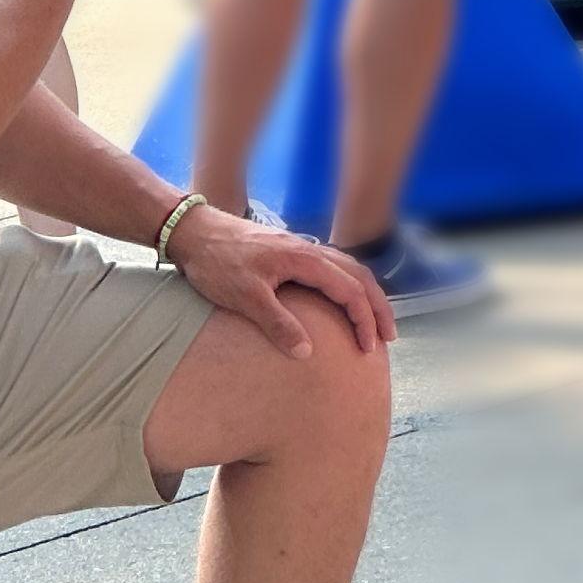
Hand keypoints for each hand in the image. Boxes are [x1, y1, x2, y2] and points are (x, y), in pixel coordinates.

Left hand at [164, 207, 395, 358]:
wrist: (192, 230)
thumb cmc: (216, 262)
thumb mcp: (244, 297)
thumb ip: (277, 324)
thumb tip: (307, 353)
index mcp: (304, 259)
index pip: (350, 291)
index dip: (364, 320)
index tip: (369, 348)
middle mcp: (308, 249)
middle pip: (358, 276)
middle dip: (378, 306)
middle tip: (389, 336)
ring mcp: (299, 247)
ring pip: (347, 267)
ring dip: (365, 293)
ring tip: (373, 319)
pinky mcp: (288, 251)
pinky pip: (331, 265)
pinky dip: (347, 283)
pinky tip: (340, 298)